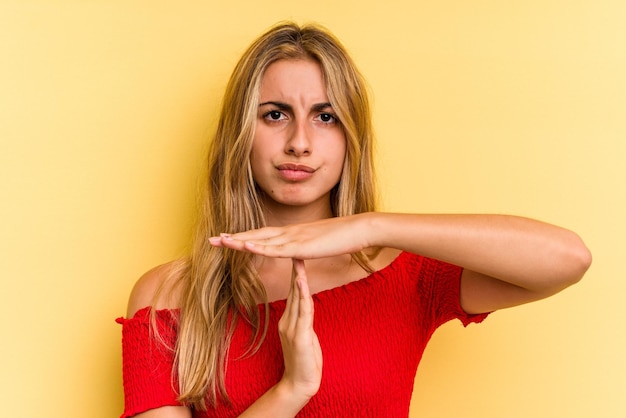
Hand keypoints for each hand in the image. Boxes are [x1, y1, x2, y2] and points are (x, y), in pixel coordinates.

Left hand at [208, 214, 371, 258]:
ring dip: (239, 241)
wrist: (359, 229)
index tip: (226, 239)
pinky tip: (245, 247)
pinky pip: (276, 248)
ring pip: (261, 240)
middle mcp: (289, 232)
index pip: (263, 235)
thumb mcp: (319, 244)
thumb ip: (306, 247)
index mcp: (292, 233)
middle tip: (211, 240)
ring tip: (220, 242)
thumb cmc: (342, 237)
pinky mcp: (301, 246)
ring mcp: (294, 238)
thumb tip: (298, 252)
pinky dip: (259, 247)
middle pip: (256, 235)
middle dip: (233, 238)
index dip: (244, 237)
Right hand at [277, 259, 322, 401]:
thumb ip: (304, 320)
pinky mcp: (299, 336)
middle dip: (295, 271)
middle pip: (293, 292)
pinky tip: (302, 284)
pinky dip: (303, 296)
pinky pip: (302, 312)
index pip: (293, 293)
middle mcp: (287, 322)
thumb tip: (306, 305)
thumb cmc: (304, 361)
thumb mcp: (305, 336)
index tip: (297, 257)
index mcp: (288, 321)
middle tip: (296, 249)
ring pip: (297, 299)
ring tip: (299, 262)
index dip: (296, 275)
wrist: (300, 383)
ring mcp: (292, 329)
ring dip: (298, 279)